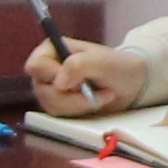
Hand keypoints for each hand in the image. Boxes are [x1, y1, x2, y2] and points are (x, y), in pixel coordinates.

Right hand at [25, 36, 149, 115]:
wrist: (131, 84)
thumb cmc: (117, 66)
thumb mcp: (102, 61)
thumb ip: (79, 65)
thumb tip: (58, 83)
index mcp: (52, 51)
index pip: (35, 66)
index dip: (52, 76)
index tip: (75, 81)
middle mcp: (48, 70)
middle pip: (43, 90)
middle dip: (71, 95)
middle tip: (93, 89)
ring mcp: (52, 89)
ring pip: (51, 106)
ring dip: (79, 104)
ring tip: (100, 94)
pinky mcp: (60, 105)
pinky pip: (61, 116)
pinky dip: (80, 111)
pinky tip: (95, 102)